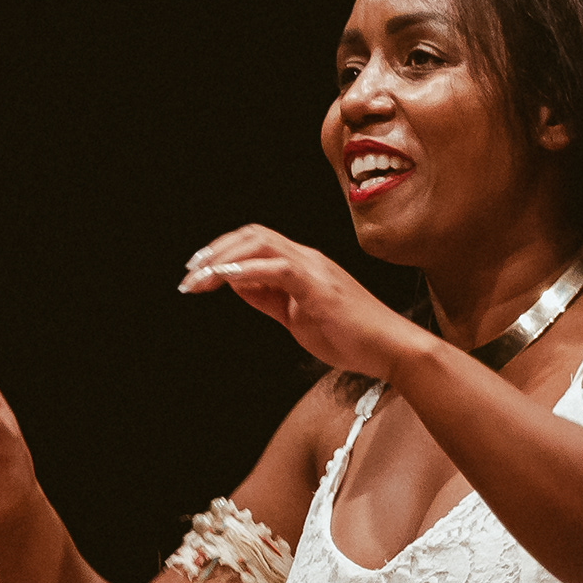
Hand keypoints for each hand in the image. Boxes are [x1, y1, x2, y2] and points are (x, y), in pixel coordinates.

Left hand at [181, 226, 428, 381]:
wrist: (392, 349)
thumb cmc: (353, 338)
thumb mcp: (298, 318)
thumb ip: (269, 298)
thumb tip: (238, 284)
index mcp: (304, 265)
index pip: (256, 242)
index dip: (223, 252)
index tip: (198, 273)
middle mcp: (308, 259)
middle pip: (252, 234)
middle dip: (215, 250)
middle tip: (190, 273)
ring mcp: (314, 269)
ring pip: (260, 243)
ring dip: (223, 258)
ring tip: (199, 278)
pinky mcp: (319, 286)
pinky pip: (276, 268)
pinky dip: (246, 270)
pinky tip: (225, 280)